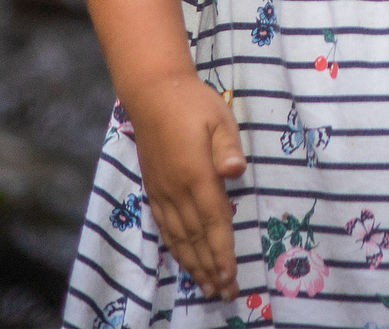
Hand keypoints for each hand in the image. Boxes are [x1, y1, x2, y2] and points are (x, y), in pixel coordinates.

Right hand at [123, 75, 245, 295]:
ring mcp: (162, 192)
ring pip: (178, 237)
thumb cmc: (193, 103)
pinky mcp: (154, 189)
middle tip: (224, 294)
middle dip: (210, 268)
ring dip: (193, 264)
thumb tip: (236, 171)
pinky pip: (164, 227)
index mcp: (196, 175)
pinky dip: (175, 248)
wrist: (152, 94)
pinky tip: (182, 259)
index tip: (230, 277)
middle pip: (196, 238)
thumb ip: (228, 147)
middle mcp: (177, 190)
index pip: (214, 221)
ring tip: (205, 287)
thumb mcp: (219, 117)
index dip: (222, 252)